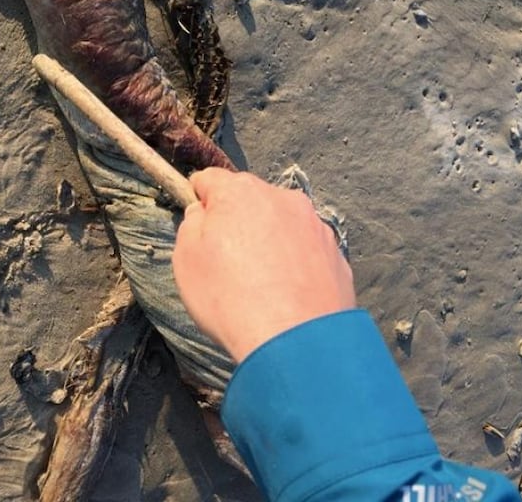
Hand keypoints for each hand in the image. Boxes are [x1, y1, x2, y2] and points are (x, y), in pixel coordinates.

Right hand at [172, 168, 355, 361]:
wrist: (294, 341)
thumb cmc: (230, 298)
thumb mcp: (185, 259)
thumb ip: (191, 224)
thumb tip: (203, 214)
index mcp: (241, 192)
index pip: (210, 179)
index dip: (198, 199)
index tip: (196, 223)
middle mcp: (283, 199)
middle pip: (249, 201)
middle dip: (236, 222)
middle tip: (225, 263)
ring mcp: (315, 225)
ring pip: (281, 225)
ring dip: (268, 242)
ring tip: (259, 284)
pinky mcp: (336, 254)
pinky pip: (305, 251)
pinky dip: (294, 264)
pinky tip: (285, 294)